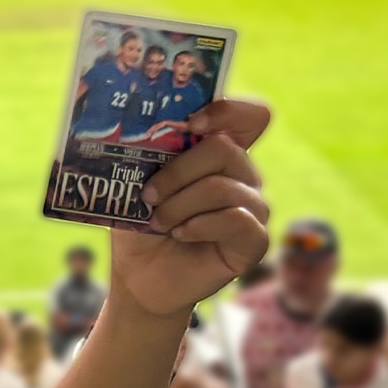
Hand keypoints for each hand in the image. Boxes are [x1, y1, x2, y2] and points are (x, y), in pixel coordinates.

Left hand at [112, 100, 271, 316]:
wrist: (140, 277)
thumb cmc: (140, 226)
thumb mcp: (136, 185)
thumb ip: (147, 155)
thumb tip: (133, 129)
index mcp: (221, 154)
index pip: (251, 116)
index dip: (229, 110)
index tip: (192, 123)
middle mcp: (244, 176)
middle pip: (225, 149)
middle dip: (179, 171)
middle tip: (149, 195)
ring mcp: (254, 208)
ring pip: (224, 188)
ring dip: (181, 205)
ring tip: (158, 223)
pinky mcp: (254, 241)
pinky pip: (237, 220)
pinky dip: (201, 225)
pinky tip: (181, 234)